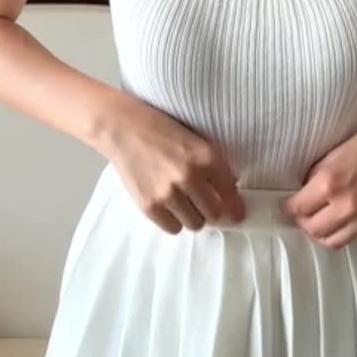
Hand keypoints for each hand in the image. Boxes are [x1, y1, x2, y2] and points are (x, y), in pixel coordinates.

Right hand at [92, 99, 245, 234]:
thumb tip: (230, 194)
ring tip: (184, 203)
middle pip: (215, 214)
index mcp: (206, 157)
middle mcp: (189, 177)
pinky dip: (174, 221)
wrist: (122, 127)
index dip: (233, 204)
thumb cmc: (160, 129)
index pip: (231, 194)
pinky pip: (173, 228)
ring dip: (194, 216)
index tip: (234, 209)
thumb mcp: (195, 140)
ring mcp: (168, 194)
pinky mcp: (149, 206)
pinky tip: (169, 207)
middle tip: (206, 204)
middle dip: (213, 211)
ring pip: (196, 224)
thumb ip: (213, 166)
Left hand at [284, 116, 356, 249]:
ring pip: (335, 242)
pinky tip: (354, 214)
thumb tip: (305, 191)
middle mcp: (347, 207)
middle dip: (304, 223)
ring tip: (325, 221)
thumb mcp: (336, 152)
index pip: (297, 209)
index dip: (289, 207)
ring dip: (325, 233)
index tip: (288, 205)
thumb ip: (318, 174)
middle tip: (305, 214)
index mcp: (331, 184)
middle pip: (313, 231)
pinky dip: (351, 228)